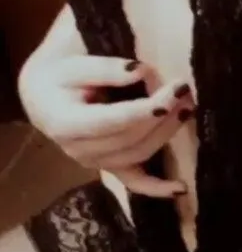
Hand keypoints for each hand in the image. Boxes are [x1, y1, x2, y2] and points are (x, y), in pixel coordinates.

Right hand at [19, 54, 194, 197]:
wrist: (42, 94)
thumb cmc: (58, 73)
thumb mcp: (74, 62)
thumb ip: (105, 68)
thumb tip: (139, 72)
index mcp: (64, 123)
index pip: (113, 120)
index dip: (145, 110)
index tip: (173, 92)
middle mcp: (78, 149)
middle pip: (129, 139)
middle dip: (162, 116)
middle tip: (185, 90)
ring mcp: (93, 162)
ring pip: (137, 155)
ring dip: (167, 135)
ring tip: (188, 108)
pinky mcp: (106, 165)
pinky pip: (132, 181)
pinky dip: (156, 188)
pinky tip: (180, 189)